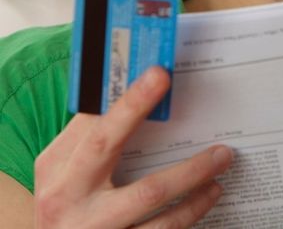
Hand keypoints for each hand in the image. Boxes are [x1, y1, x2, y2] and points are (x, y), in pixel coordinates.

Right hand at [34, 66, 232, 227]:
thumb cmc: (65, 203)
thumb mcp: (64, 171)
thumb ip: (92, 136)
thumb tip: (134, 91)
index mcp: (56, 169)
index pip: (96, 127)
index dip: (129, 102)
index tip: (159, 75)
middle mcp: (68, 199)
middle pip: (116, 156)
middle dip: (170, 147)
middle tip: (214, 137)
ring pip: (151, 198)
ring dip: (193, 175)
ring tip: (222, 159)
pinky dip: (191, 210)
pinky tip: (210, 193)